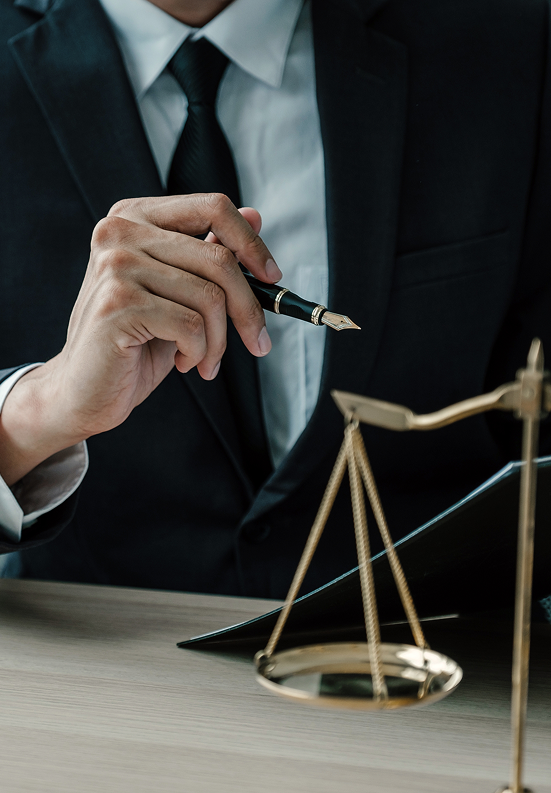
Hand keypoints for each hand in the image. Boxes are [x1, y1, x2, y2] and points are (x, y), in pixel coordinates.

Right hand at [0, 194, 280, 484]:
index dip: (252, 243)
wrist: (84, 390)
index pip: (213, 207)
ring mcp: (115, 266)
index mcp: (135, 217)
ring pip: (210, 298)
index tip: (272, 278)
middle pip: (220, 259)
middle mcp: (120, 232)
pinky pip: (192, 327)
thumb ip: (208, 253)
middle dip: (249, 309)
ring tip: (204, 359)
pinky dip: (200, 353)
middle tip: (259, 343)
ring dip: (220, 341)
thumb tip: (255, 216)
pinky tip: (184, 363)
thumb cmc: (134, 343)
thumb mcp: (180, 294)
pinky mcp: (118, 304)